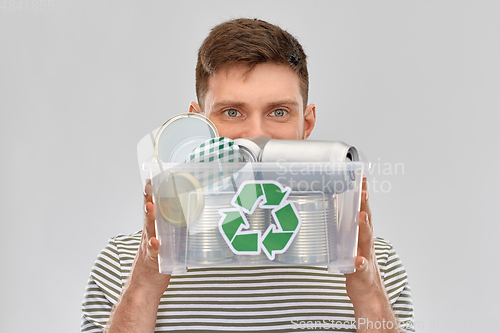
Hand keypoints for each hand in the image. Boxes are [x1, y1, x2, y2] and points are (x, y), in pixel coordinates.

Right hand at [127, 179, 170, 296]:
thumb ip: (174, 229)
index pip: (151, 208)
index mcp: (153, 230)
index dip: (151, 194)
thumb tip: (189, 216)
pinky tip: (155, 242)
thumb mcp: (167, 241)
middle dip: (149, 199)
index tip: (152, 179)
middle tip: (149, 186)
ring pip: (149, 229)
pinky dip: (154, 246)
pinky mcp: (153, 261)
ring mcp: (149, 247)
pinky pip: (153, 252)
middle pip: (148, 214)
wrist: (144, 288)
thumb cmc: (157, 263)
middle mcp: (149, 235)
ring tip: (150, 206)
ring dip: (150, 217)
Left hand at [345, 178, 389, 309]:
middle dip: (364, 205)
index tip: (361, 177)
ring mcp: (365, 255)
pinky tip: (357, 259)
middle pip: (366, 219)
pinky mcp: (361, 272)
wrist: (368, 292)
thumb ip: (341, 227)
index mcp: (361, 233)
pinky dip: (359, 262)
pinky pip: (360, 267)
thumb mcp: (347, 242)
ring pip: (365, 239)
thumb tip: (327, 209)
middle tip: (361, 191)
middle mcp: (365, 242)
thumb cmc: (355, 264)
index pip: (362, 209)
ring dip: (364, 227)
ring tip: (362, 216)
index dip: (362, 194)